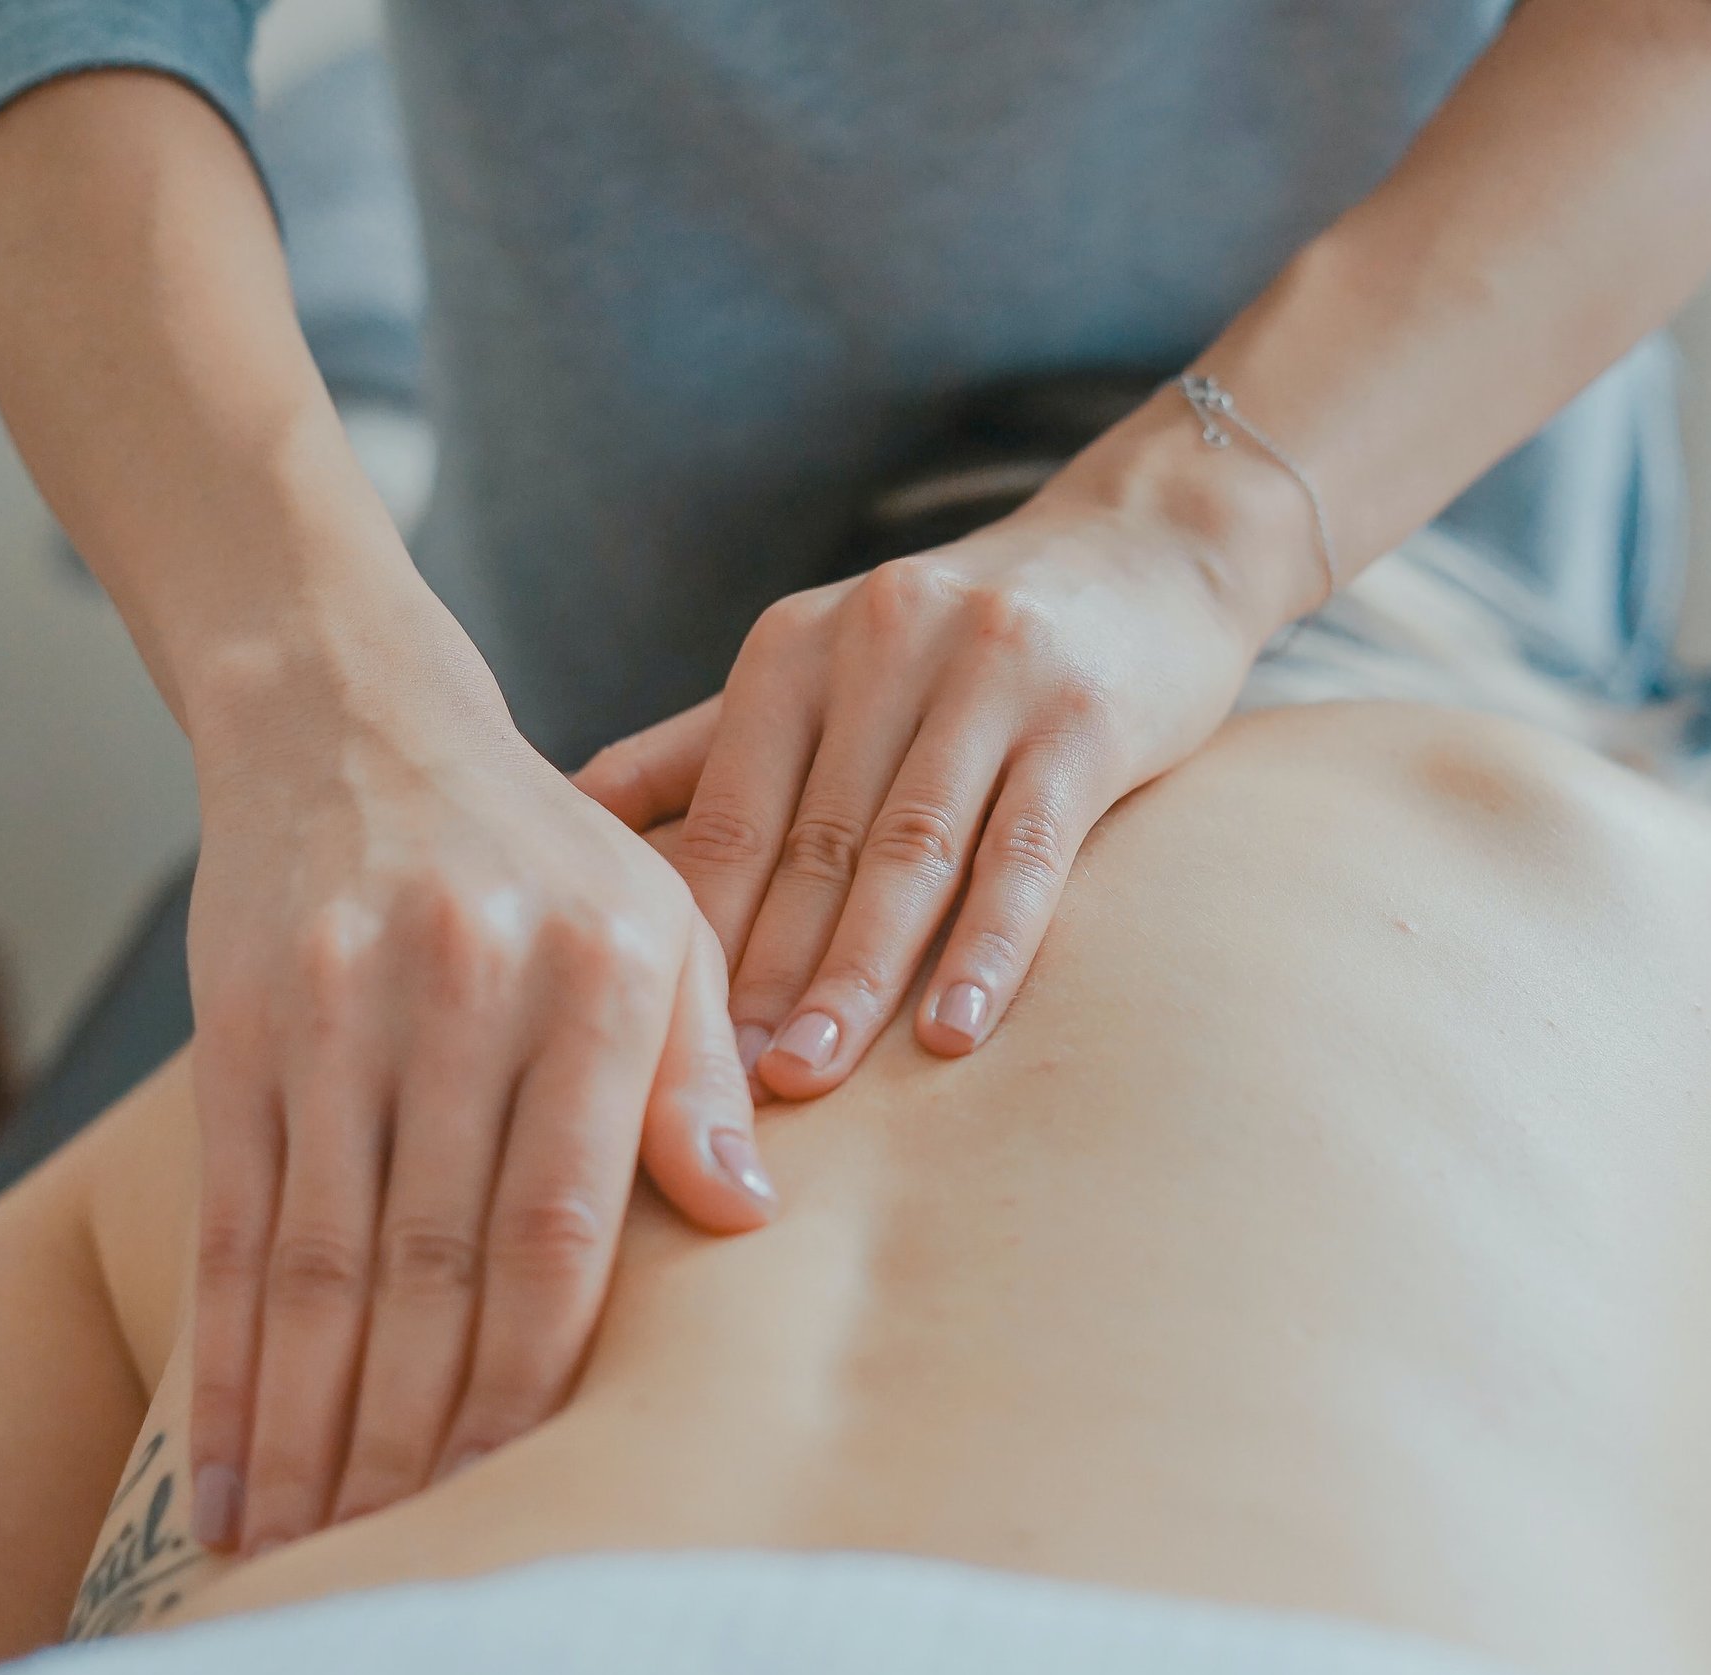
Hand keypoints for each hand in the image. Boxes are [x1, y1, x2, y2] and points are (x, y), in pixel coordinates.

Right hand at [183, 587, 774, 1553]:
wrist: (357, 723)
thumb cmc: (544, 851)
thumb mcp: (662, 923)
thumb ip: (700, 1071)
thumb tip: (746, 1221)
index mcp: (600, 975)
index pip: (565, 1222)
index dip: (537, 1374)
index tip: (524, 1492)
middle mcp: (467, 991)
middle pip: (436, 1262)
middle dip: (418, 1433)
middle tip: (406, 1563)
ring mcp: (340, 1009)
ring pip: (323, 1260)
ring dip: (313, 1425)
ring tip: (307, 1551)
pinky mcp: (242, 1026)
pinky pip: (235, 1220)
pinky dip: (228, 1357)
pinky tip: (226, 1462)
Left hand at [576, 435, 1306, 1097]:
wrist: (1144, 547)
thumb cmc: (958, 639)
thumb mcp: (821, 664)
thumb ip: (704, 745)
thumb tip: (567, 813)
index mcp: (795, 648)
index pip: (727, 813)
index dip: (693, 933)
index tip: (655, 1043)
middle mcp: (881, 646)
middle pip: (811, 844)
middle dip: (762, 975)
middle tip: (721, 1090)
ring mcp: (988, 676)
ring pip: (910, 852)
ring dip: (856, 974)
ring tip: (811, 1076)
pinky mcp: (1085, 717)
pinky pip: (1027, 849)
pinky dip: (989, 945)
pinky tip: (953, 1031)